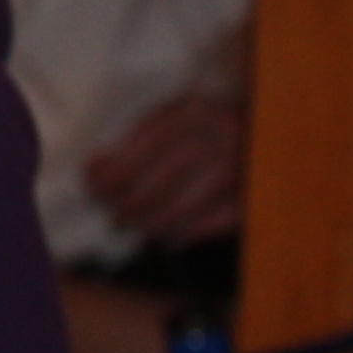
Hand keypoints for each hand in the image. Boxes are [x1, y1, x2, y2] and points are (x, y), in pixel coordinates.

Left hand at [84, 90, 244, 248]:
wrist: (260, 113)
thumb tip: (91, 171)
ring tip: (133, 227)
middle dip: (128, 207)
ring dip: (151, 224)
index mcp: (193, 113)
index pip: (141, 153)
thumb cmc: (199, 119)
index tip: (93, 190)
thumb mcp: (167, 115)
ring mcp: (241, 168)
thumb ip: (130, 141)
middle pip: (159, 184)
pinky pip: (216, 223)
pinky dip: (187, 234)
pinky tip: (167, 238)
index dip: (112, 176)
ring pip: (184, 208)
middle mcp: (219, 139)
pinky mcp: (254, 193)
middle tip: (114, 218)